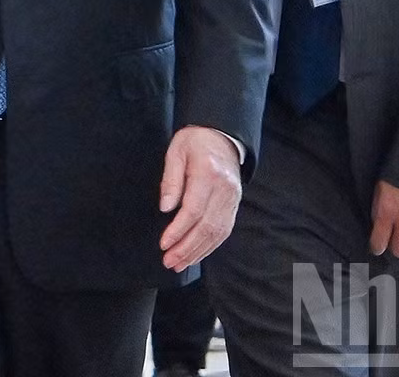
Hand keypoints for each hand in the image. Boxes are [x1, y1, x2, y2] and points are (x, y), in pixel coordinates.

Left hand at [158, 126, 242, 271]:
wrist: (221, 136)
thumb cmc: (194, 142)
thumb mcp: (176, 152)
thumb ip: (171, 180)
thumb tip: (166, 207)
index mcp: (208, 173)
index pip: (193, 210)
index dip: (178, 230)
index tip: (164, 243)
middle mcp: (225, 189)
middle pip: (206, 226)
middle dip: (186, 248)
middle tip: (169, 261)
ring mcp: (232, 199)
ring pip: (217, 233)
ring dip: (197, 251)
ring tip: (179, 263)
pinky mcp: (234, 205)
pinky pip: (224, 230)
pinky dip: (209, 246)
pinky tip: (196, 254)